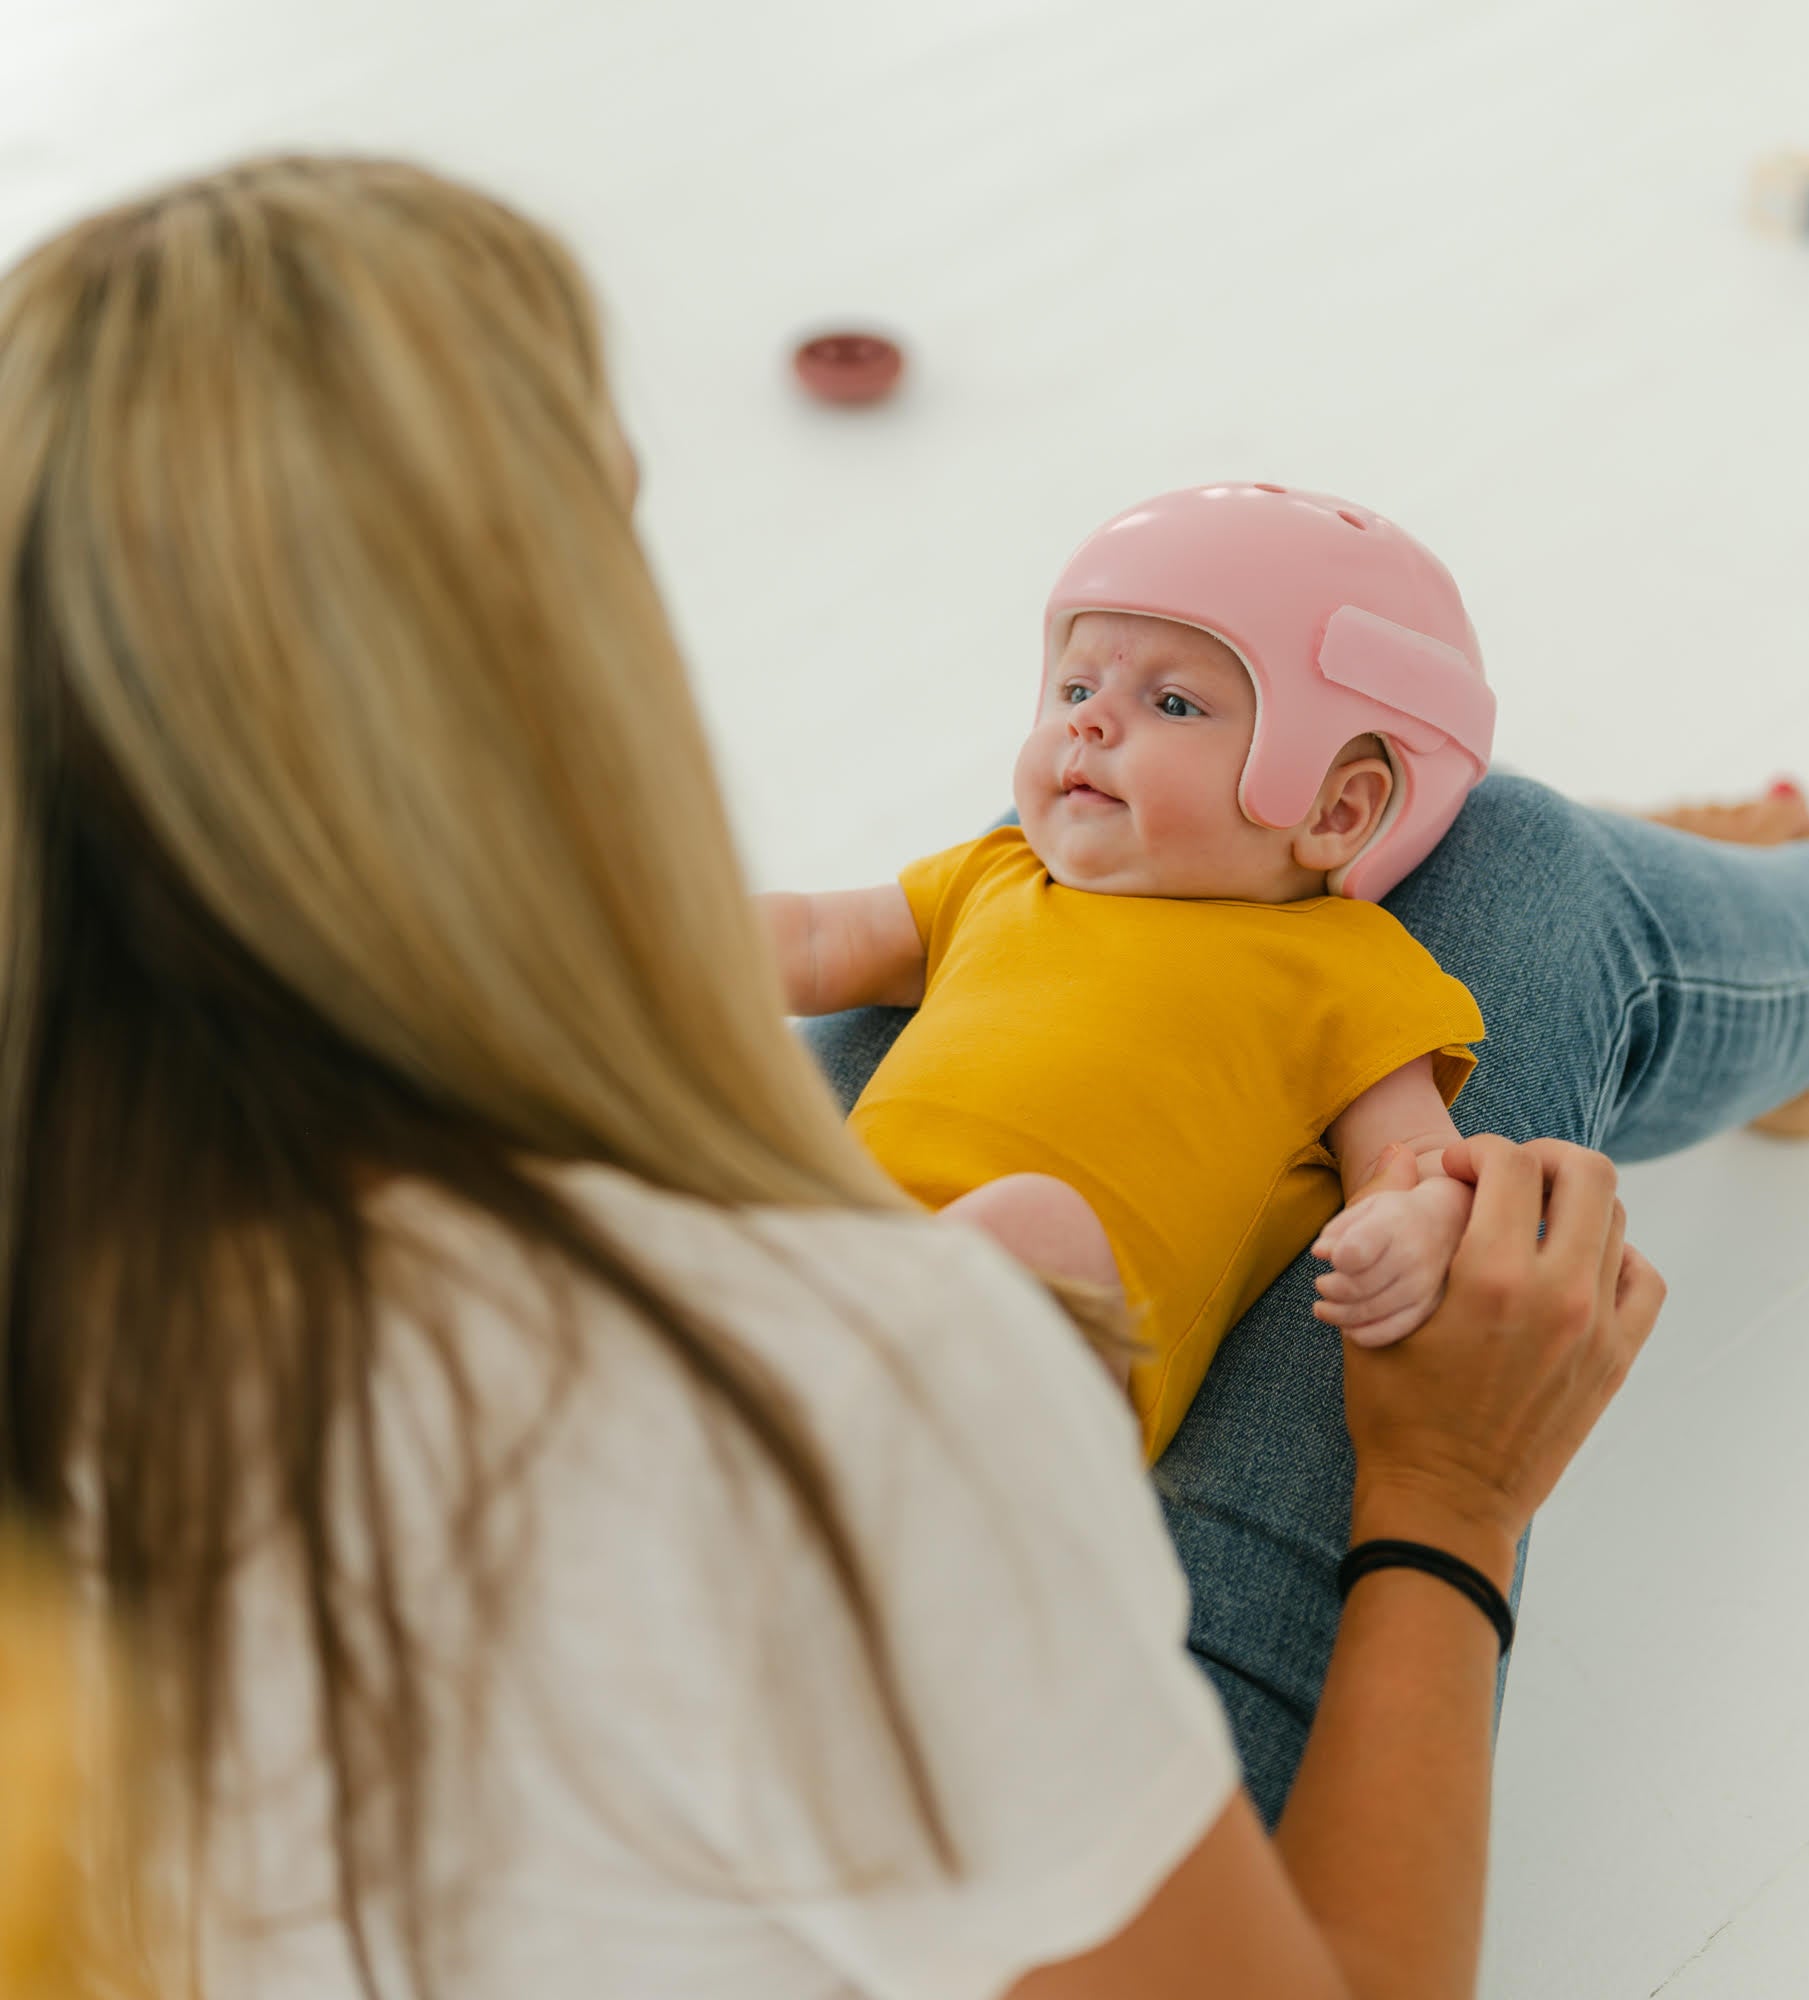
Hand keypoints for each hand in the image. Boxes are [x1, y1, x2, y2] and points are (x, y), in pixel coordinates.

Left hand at [1311, 1149, 1472, 1347]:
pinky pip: (1390, 1332)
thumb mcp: (1366, 1208)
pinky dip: (1362, 1334)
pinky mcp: (1425, 1308)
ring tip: (1324, 1307)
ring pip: (1369, 1312)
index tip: (1332, 1259)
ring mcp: (1420, 1286)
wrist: (1444, 1224)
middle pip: (1357, 1287)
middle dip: (1329, 1289)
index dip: (1336, 1260)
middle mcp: (1410, 1258)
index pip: (1355, 1253)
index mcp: (1392, 1226)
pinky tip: (1347, 1326)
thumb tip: (1319, 1253)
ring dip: (1337, 1314)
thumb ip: (1338, 1230)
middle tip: (1322, 1284)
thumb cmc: (1396, 1216)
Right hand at [1343, 1135, 1666, 1551]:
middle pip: (1587, 1175)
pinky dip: (1616, 1255)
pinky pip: (1642, 1279)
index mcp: (1489, 1280)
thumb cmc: (1395, 1414)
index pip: (1512, 1166)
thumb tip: (1400, 1154)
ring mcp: (1596, 1329)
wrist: (1446, 1503)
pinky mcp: (1615, 1359)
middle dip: (1542, 1157)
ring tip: (1532, 1218)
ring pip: (1615, 1220)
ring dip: (1573, 1203)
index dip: (1480, 1149)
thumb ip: (1381, 1223)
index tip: (1455, 1168)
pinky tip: (1574, 1262)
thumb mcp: (1366, 1317)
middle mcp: (1555, 1295)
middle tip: (1506, 1174)